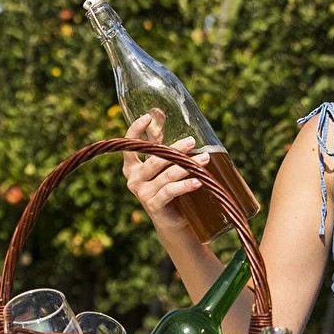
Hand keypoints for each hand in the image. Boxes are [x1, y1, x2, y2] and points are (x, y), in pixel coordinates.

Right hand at [121, 109, 209, 244]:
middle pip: (155, 159)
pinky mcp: (154, 205)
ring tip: (204, 159)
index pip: (129, 145)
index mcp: (131, 166)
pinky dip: (186, 185)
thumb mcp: (161, 162)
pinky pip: (171, 191)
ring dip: (187, 165)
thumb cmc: (167, 186)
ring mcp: (143, 193)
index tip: (147, 116)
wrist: (172, 221)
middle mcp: (133, 179)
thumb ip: (157, 140)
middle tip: (192, 141)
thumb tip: (158, 111)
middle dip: (175, 149)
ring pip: (166, 174)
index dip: (135, 130)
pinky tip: (198, 180)